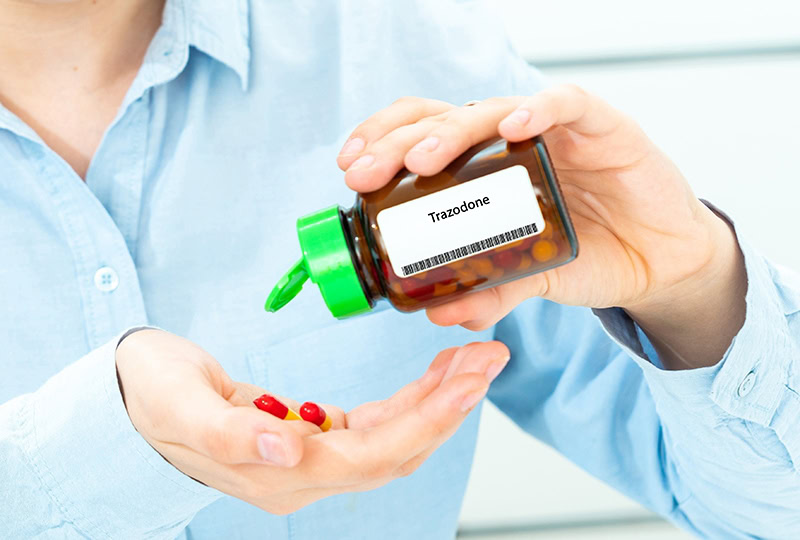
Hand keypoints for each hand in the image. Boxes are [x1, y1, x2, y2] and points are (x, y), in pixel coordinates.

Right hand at [116, 329, 508, 513]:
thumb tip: (289, 448)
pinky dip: (409, 399)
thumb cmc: (151, 396)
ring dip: (437, 401)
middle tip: (490, 359)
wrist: (132, 397)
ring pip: (392, 438)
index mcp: (277, 473)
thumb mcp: (179, 406)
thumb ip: (231, 434)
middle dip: (449, 406)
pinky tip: (433, 376)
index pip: (371, 456)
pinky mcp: (312, 435)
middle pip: (396, 450)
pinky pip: (374, 423)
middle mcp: (303, 475)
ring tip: (473, 361)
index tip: (469, 382)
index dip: (426, 421)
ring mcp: (310, 458)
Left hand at [337, 87, 745, 367]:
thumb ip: (489, 292)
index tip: (352, 172)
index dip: (383, 146)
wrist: (660, 262)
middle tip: (365, 172)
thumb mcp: (529, 279)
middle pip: (442, 121)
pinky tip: (515, 128)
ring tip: (421, 160)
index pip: (423, 138)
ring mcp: (554, 130)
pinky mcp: (603, 127)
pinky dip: (539, 110)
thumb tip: (438, 313)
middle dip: (397, 143)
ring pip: (492, 109)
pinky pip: (567, 104)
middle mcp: (512, 141)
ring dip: (451, 131)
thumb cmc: (591, 255)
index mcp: (486, 168)